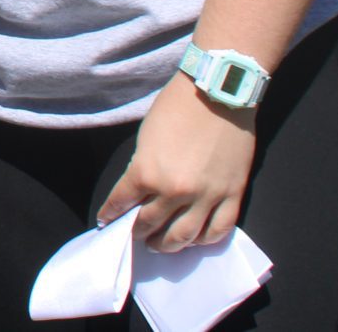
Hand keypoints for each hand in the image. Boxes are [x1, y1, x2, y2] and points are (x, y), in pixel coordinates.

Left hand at [96, 75, 257, 251]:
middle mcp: (175, 191)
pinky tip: (195, 240)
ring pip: (184, 237)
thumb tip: (141, 190)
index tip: (105, 221)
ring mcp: (206, 197)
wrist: (217, 92)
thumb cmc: (176, 107)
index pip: (121, 202)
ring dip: (168, 245)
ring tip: (160, 244)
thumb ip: (143, 167)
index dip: (111, 213)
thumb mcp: (146, 137)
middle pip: (151, 225)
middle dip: (137, 233)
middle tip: (134, 235)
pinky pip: (218, 230)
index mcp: (147, 173)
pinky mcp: (232, 196)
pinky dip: (204, 240)